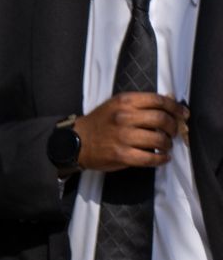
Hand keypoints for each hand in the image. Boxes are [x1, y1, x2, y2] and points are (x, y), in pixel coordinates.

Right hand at [73, 92, 187, 171]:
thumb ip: (141, 103)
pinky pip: (149, 158)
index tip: (182, 113)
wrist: (76, 141)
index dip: (175, 107)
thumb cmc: (98, 123)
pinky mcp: (121, 155)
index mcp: (124, 102)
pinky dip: (161, 159)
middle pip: (161, 119)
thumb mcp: (116, 105)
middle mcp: (124, 117)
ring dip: (167, 144)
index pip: (158, 100)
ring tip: (166, 145)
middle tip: (173, 132)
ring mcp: (122, 137)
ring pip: (158, 139)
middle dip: (173, 127)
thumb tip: (170, 100)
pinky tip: (162, 158)